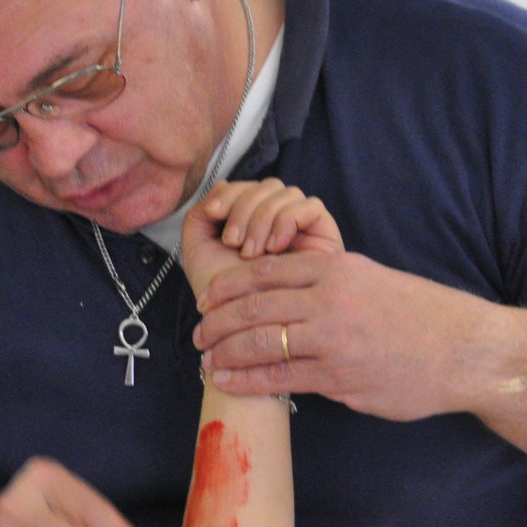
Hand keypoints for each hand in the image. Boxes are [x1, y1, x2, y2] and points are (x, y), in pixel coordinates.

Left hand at [180, 180, 341, 298]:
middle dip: (242, 208)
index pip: (248, 187)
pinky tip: (274, 247)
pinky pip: (310, 207)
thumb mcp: (202, 256)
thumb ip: (200, 219)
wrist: (249, 341)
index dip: (229, 193)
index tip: (212, 213)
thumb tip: (220, 185)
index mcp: (253, 224)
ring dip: (261, 218)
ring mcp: (304, 233)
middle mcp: (280, 225)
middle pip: (267, 186)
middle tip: (232, 242)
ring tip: (251, 253)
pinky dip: (286, 219)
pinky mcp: (326, 243)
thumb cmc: (226, 303)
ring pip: (286, 193)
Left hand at [192, 249, 506, 421]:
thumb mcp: (370, 278)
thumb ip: (326, 281)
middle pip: (253, 307)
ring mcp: (333, 341)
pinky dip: (248, 380)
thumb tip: (281, 292)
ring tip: (207, 360)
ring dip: (225, 352)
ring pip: (260, 343)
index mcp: (335, 269)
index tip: (206, 299)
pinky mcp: (339, 378)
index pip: (263, 272)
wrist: (466, 350)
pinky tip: (230, 382)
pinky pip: (281, 378)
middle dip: (216, 322)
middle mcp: (329, 300)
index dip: (226, 287)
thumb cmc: (419, 315)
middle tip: (197, 333)